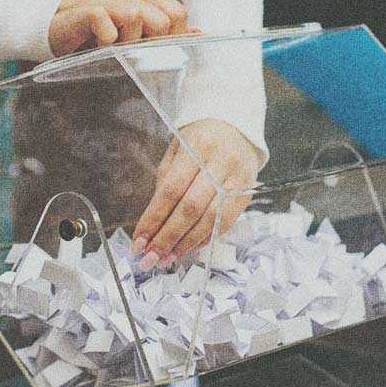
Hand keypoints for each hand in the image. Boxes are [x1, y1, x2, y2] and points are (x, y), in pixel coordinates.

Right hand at [48, 0, 190, 56]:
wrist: (55, 25)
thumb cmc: (97, 31)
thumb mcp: (134, 29)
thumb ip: (163, 30)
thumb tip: (197, 33)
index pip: (178, 14)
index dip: (171, 38)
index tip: (151, 50)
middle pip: (163, 20)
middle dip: (150, 42)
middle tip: (128, 48)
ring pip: (136, 18)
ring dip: (125, 42)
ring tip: (110, 46)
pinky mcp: (87, 9)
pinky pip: (106, 24)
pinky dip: (105, 40)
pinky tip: (96, 43)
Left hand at [131, 119, 260, 269]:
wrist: (235, 128)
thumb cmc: (200, 141)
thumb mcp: (177, 151)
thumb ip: (165, 183)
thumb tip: (152, 225)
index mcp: (197, 146)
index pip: (172, 190)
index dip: (154, 219)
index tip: (139, 240)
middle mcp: (220, 162)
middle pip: (191, 208)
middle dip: (168, 237)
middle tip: (150, 257)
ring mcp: (237, 178)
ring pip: (210, 219)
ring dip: (186, 243)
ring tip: (167, 257)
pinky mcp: (247, 193)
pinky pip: (225, 223)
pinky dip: (204, 239)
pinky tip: (188, 248)